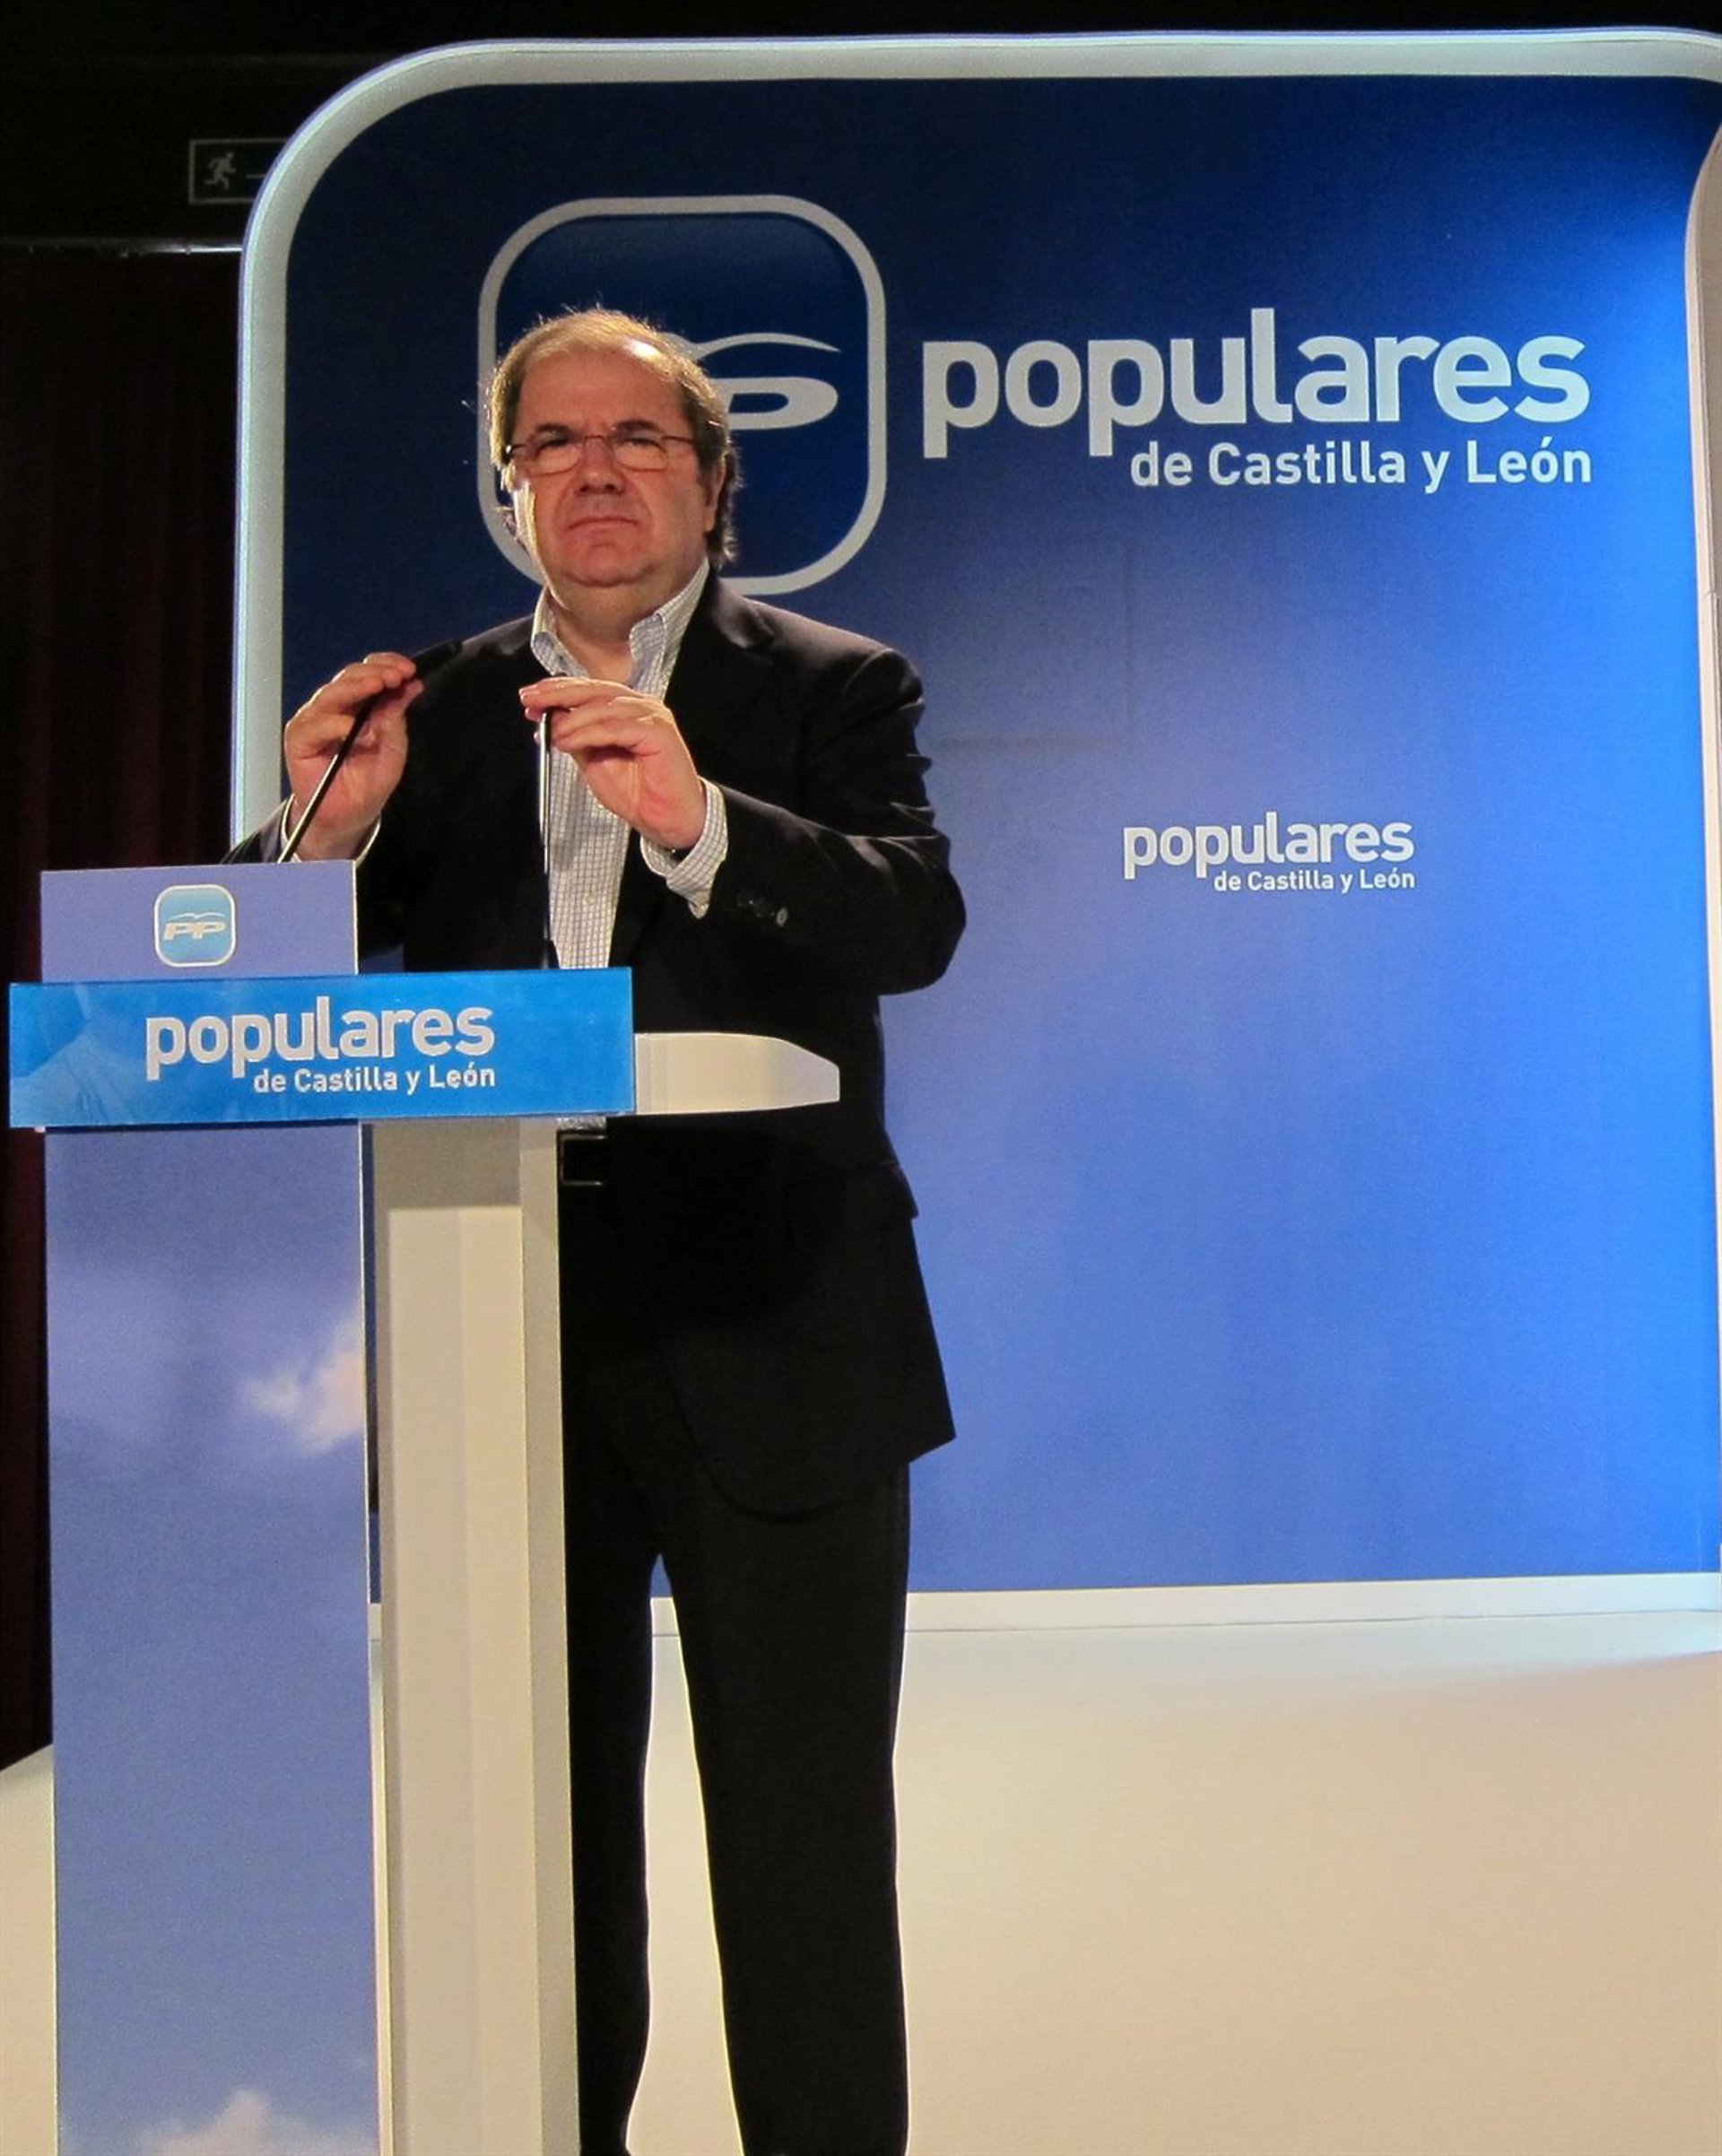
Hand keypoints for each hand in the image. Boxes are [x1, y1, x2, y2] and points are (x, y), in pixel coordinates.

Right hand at [282, 652, 420, 858]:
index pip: (367, 674)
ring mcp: (314, 721)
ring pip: (331, 694)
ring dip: (357, 687)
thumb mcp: (392, 749)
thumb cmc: (368, 783)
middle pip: (349, 677)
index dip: (386, 666)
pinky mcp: (300, 740)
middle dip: (375, 673)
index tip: (409, 669)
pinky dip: (334, 723)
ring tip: (379, 686)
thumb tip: (410, 686)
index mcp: (356, 705)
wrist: (350, 817)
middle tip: (397, 674)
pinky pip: (315, 725)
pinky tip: (351, 725)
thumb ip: (396, 718)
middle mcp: (333, 708)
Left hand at [520, 677, 706, 851]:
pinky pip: (616, 727)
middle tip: (530, 700)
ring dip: (571, 719)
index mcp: (625, 709)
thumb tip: (550, 720)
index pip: (587, 690)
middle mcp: (639, 706)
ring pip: (603, 706)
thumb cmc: (638, 793)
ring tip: (551, 734)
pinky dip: (589, 733)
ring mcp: (652, 716)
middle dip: (557, 693)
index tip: (530, 699)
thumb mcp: (594, 762)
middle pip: (593, 689)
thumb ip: (576, 738)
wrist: (667, 820)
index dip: (556, 691)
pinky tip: (568, 742)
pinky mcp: (659, 732)